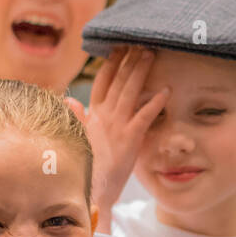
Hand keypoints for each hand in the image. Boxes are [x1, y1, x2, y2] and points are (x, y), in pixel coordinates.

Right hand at [67, 48, 169, 231]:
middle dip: (129, 60)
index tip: (119, 48)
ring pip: (130, 93)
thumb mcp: (79, 140)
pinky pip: (144, 117)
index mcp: (92, 116)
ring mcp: (117, 127)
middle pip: (118, 82)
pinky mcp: (130, 140)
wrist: (91, 193)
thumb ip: (77, 119)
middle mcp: (104, 117)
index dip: (111, 64)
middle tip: (140, 43)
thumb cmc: (88, 168)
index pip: (102, 83)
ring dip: (140, 72)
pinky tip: (166, 90)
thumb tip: (69, 100)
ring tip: (151, 55)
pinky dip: (155, 102)